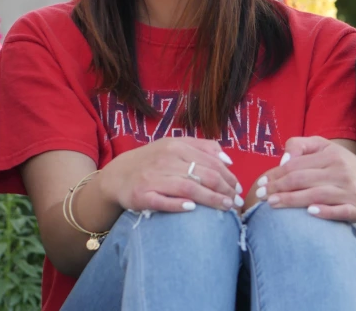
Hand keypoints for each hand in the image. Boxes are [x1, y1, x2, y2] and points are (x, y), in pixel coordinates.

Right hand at [98, 138, 242, 212]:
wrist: (117, 176)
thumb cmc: (153, 161)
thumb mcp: (174, 146)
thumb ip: (202, 147)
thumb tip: (228, 159)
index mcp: (175, 146)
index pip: (210, 161)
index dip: (228, 176)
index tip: (238, 189)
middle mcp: (165, 160)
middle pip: (202, 174)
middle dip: (224, 189)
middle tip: (236, 202)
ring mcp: (152, 177)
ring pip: (188, 188)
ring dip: (210, 199)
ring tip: (225, 208)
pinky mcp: (142, 195)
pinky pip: (163, 201)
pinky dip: (178, 204)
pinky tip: (193, 209)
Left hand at [255, 136, 355, 222]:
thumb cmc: (339, 165)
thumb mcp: (322, 147)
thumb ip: (300, 146)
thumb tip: (283, 160)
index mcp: (331, 155)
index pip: (296, 165)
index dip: (276, 174)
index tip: (261, 184)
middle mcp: (341, 172)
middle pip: (302, 179)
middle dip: (278, 188)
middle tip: (261, 196)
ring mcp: (350, 191)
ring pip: (316, 195)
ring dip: (291, 200)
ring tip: (272, 204)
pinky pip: (339, 211)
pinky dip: (325, 212)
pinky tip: (309, 213)